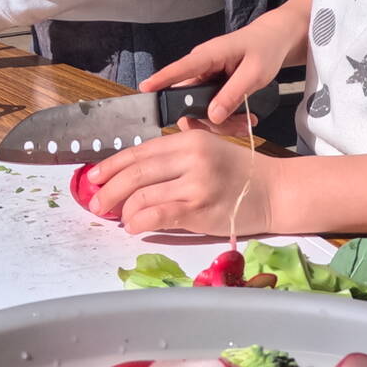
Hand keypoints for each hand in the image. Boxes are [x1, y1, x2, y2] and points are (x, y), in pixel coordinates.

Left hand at [85, 127, 279, 237]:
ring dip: (124, 211)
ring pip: (142, 196)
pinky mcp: (199, 210)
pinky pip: (157, 216)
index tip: (93, 177)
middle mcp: (190, 158)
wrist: (274, 192)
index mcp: (189, 139)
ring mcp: (195, 185)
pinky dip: (139, 223)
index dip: (111, 165)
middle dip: (108, 190)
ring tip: (120, 219)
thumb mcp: (210, 147)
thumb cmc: (241, 173)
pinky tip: (134, 227)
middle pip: (135, 173)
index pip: (140, 151)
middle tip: (96, 204)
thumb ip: (179, 148)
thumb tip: (140, 161)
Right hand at [140, 0, 308, 130]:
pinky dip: (227, 119)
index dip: (161, 80)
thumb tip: (212, 116)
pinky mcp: (210, 89)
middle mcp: (200, 68)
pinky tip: (244, 118)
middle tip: (240, 125)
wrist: (274, 41)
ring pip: (201, 112)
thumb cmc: (265, 48)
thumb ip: (233, 94)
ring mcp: (204, 79)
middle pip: (189, 103)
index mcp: (208, 56)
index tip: (145, 89)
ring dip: (223, 123)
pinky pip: (210, 111)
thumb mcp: (254, 73)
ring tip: (247, 122)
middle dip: (211, 121)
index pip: (180, 69)